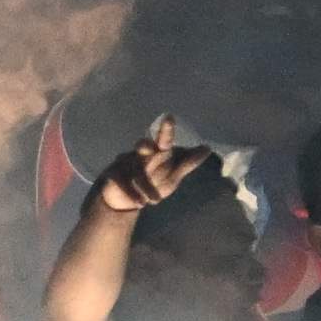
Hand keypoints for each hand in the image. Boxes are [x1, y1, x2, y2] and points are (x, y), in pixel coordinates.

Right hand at [89, 116, 210, 219]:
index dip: (166, 131)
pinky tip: (140, 203)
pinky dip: (132, 193)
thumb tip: (206, 148)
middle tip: (148, 146)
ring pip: (136, 170)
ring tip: (155, 200)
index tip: (169, 118)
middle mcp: (140, 155)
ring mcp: (125, 164)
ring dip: (145, 184)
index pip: (163, 141)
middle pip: (144, 147)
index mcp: (155, 153)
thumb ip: (187, 163)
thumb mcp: (171, 176)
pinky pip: (123, 182)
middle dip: (146, 145)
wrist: (122, 199)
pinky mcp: (113, 175)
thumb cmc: (150, 182)